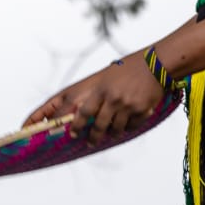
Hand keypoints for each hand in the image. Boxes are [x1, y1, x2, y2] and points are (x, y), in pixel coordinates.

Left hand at [24, 56, 163, 136]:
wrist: (156, 64)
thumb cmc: (125, 71)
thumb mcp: (102, 79)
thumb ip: (89, 97)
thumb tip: (72, 118)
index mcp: (93, 87)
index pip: (70, 109)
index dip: (58, 122)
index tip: (48, 131)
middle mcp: (106, 96)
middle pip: (89, 123)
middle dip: (85, 134)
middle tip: (83, 140)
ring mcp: (122, 105)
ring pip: (110, 129)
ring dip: (106, 134)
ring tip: (102, 136)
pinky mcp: (138, 111)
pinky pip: (127, 127)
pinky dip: (126, 127)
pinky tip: (127, 120)